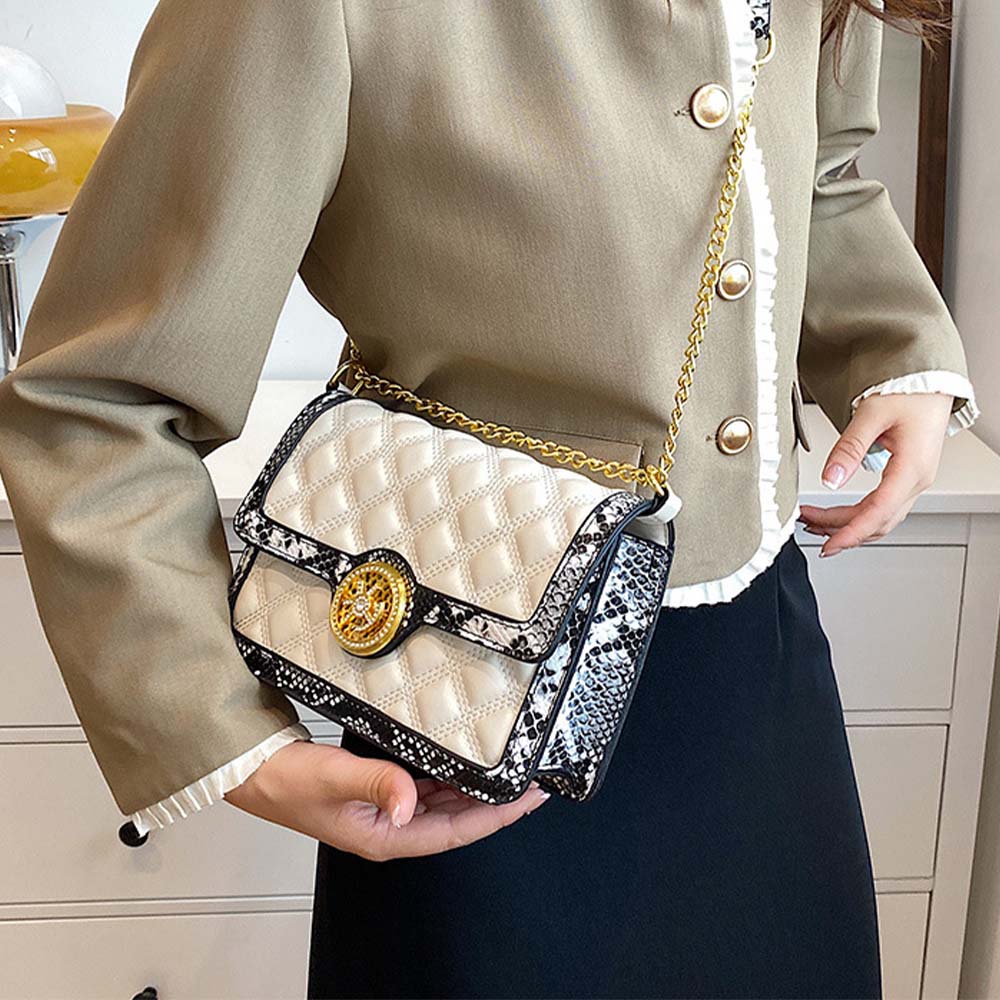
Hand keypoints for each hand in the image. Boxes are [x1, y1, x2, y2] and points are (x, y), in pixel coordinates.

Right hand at [224, 739, 549, 859]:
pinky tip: (461, 764)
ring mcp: (383, 812)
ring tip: (506, 773)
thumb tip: (408, 803)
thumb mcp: (334, 779)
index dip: (496, 816)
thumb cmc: (285, 781)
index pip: (456, 832)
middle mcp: (389, 828)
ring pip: (443, 806)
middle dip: (495, 803)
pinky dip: (447, 779)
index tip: (528, 798)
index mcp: (384, 835)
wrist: (252, 769)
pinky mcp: (376, 793)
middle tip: (531, 782)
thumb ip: (376, 783)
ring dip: (474, 791)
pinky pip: (424, 789)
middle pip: (456, 821)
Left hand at [797, 393, 952, 557]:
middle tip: (807, 525)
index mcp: (912, 468)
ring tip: (814, 522)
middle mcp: (917, 479)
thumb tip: (829, 480)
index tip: (828, 546)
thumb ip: (849, 448)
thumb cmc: (910, 391)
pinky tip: (836, 514)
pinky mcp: (906, 476)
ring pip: (880, 517)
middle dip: (840, 530)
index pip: (878, 513)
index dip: (850, 533)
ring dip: (847, 524)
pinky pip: (882, 505)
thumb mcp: (871, 414)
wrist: (932, 381)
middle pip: (877, 521)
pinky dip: (858, 514)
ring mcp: (914, 480)